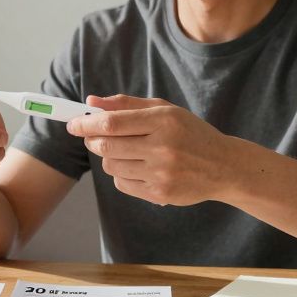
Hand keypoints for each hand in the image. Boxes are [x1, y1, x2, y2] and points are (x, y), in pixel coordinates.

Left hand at [67, 94, 237, 205]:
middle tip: (93, 136)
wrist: (223, 166)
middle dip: (92, 140)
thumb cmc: (190, 133)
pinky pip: (122, 184)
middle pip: (107, 146)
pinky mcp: (160, 194)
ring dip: (108, 158)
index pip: (112, 123)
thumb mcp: (164, 110)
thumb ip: (127, 104)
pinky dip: (121, 174)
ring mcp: (161, 173)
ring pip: (111, 166)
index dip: (86, 123)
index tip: (73, 123)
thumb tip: (91, 102)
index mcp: (163, 121)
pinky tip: (137, 167)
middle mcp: (162, 147)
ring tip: (122, 151)